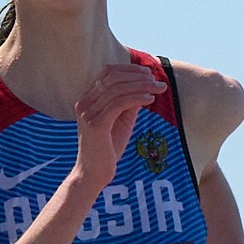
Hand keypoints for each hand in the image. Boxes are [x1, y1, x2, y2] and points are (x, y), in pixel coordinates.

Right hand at [70, 62, 162, 193]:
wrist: (93, 174)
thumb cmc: (107, 148)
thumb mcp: (121, 119)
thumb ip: (129, 102)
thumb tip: (146, 85)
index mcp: (87, 99)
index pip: (107, 73)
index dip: (129, 69)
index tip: (148, 74)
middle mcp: (84, 103)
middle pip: (113, 77)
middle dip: (139, 76)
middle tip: (158, 82)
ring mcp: (88, 113)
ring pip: (118, 88)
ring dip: (142, 86)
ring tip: (159, 89)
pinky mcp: (96, 124)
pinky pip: (119, 103)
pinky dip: (137, 98)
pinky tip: (150, 99)